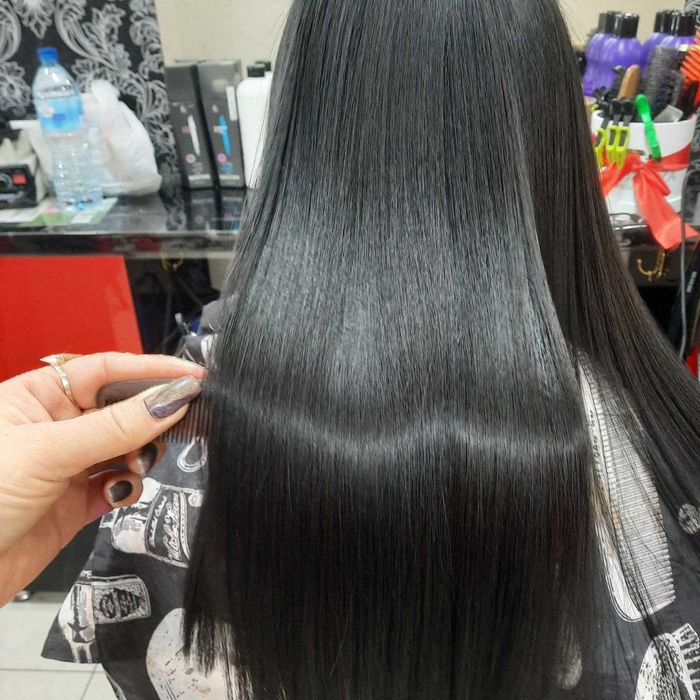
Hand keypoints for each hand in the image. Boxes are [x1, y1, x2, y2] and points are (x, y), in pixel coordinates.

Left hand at [0, 352, 204, 605]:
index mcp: (37, 397)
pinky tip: (119, 493)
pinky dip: (129, 487)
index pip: (105, 370)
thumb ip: (114, 427)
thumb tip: (173, 398)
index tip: (193, 377)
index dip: (150, 370)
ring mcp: (68, 465)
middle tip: (180, 423)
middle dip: (150, 417)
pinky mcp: (78, 502)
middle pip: (121, 408)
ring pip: (127, 446)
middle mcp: (56, 427)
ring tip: (137, 466)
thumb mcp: (48, 452)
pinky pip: (120, 484)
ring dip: (141, 454)